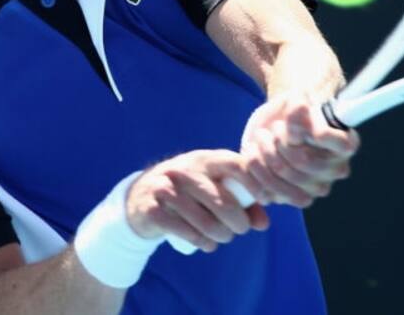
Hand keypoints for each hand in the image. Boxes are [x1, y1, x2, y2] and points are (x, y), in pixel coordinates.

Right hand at [125, 150, 269, 251]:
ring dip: (221, 235)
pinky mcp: (152, 210)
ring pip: (204, 220)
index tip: (264, 198)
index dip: (253, 183)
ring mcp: (165, 189)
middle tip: (241, 229)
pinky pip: (184, 231)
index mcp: (203, 159)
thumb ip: (241, 203)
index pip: (234, 165)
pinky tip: (208, 245)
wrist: (139, 199)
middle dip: (238, 221)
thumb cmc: (187, 194)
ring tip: (223, 238)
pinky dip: (201, 242)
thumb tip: (264, 224)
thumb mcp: (211, 190)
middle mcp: (184, 170)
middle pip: (222, 201)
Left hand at [240, 94, 359, 207]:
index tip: (292, 125)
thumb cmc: (293, 112)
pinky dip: (252, 171)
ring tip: (259, 139)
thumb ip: (298, 104)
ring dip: (263, 155)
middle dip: (279, 141)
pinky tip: (252, 155)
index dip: (313, 134)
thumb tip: (299, 110)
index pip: (341, 144)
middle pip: (303, 161)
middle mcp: (335, 170)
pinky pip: (267, 192)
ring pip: (282, 177)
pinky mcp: (290, 198)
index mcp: (346, 144)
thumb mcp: (296, 99)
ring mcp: (314, 188)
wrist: (277, 126)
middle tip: (271, 129)